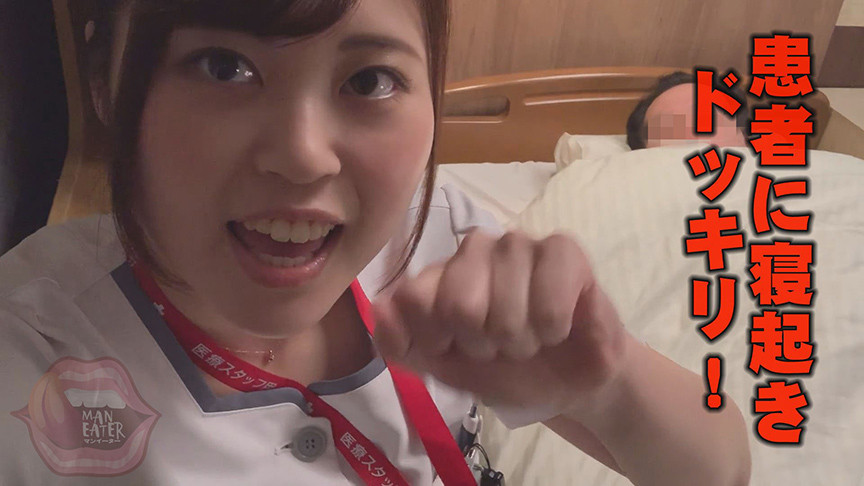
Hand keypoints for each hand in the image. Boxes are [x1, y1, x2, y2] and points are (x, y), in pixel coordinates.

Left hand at [372, 229, 631, 420]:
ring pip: (504, 308)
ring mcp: (517, 244)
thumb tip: (379, 308)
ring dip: (521, 341)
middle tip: (498, 345)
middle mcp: (474, 250)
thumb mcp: (442, 367)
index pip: (413, 297)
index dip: (436, 339)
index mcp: (439, 273)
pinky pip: (548, 301)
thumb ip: (400, 344)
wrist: (567, 384)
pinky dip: (552, 329)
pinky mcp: (562, 250)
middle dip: (483, 344)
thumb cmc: (505, 369)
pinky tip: (558, 327)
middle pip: (458, 304)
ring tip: (531, 338)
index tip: (455, 348)